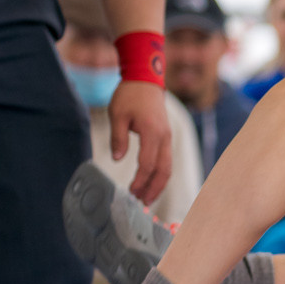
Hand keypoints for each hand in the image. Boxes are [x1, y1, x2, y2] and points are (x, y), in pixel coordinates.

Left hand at [110, 81, 172, 203]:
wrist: (145, 80)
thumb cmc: (129, 96)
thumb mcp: (117, 115)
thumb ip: (117, 138)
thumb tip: (116, 159)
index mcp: (151, 132)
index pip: (148, 163)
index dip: (140, 180)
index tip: (130, 191)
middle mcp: (164, 137)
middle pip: (163, 170)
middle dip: (153, 188)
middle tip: (141, 203)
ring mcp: (167, 138)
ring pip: (168, 167)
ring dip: (158, 184)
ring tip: (147, 198)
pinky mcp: (166, 137)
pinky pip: (166, 160)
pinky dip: (160, 175)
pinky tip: (151, 182)